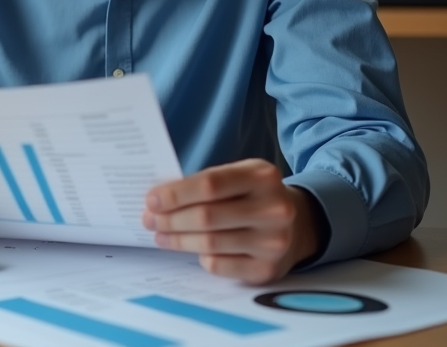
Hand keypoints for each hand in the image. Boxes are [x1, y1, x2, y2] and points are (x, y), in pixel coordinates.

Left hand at [141, 158, 322, 283]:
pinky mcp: (267, 269)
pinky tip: (190, 249)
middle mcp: (273, 208)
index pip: (210, 184)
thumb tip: (159, 200)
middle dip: (170, 219)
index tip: (151, 200)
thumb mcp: (240, 176)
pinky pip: (219, 265)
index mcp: (263, 176)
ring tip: (160, 235)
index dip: (175, 194)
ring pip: (210, 243)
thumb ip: (206, 183)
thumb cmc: (254, 196)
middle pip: (207, 216)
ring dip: (177, 240)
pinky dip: (199, 256)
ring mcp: (273, 241)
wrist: (297, 224)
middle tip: (149, 219)